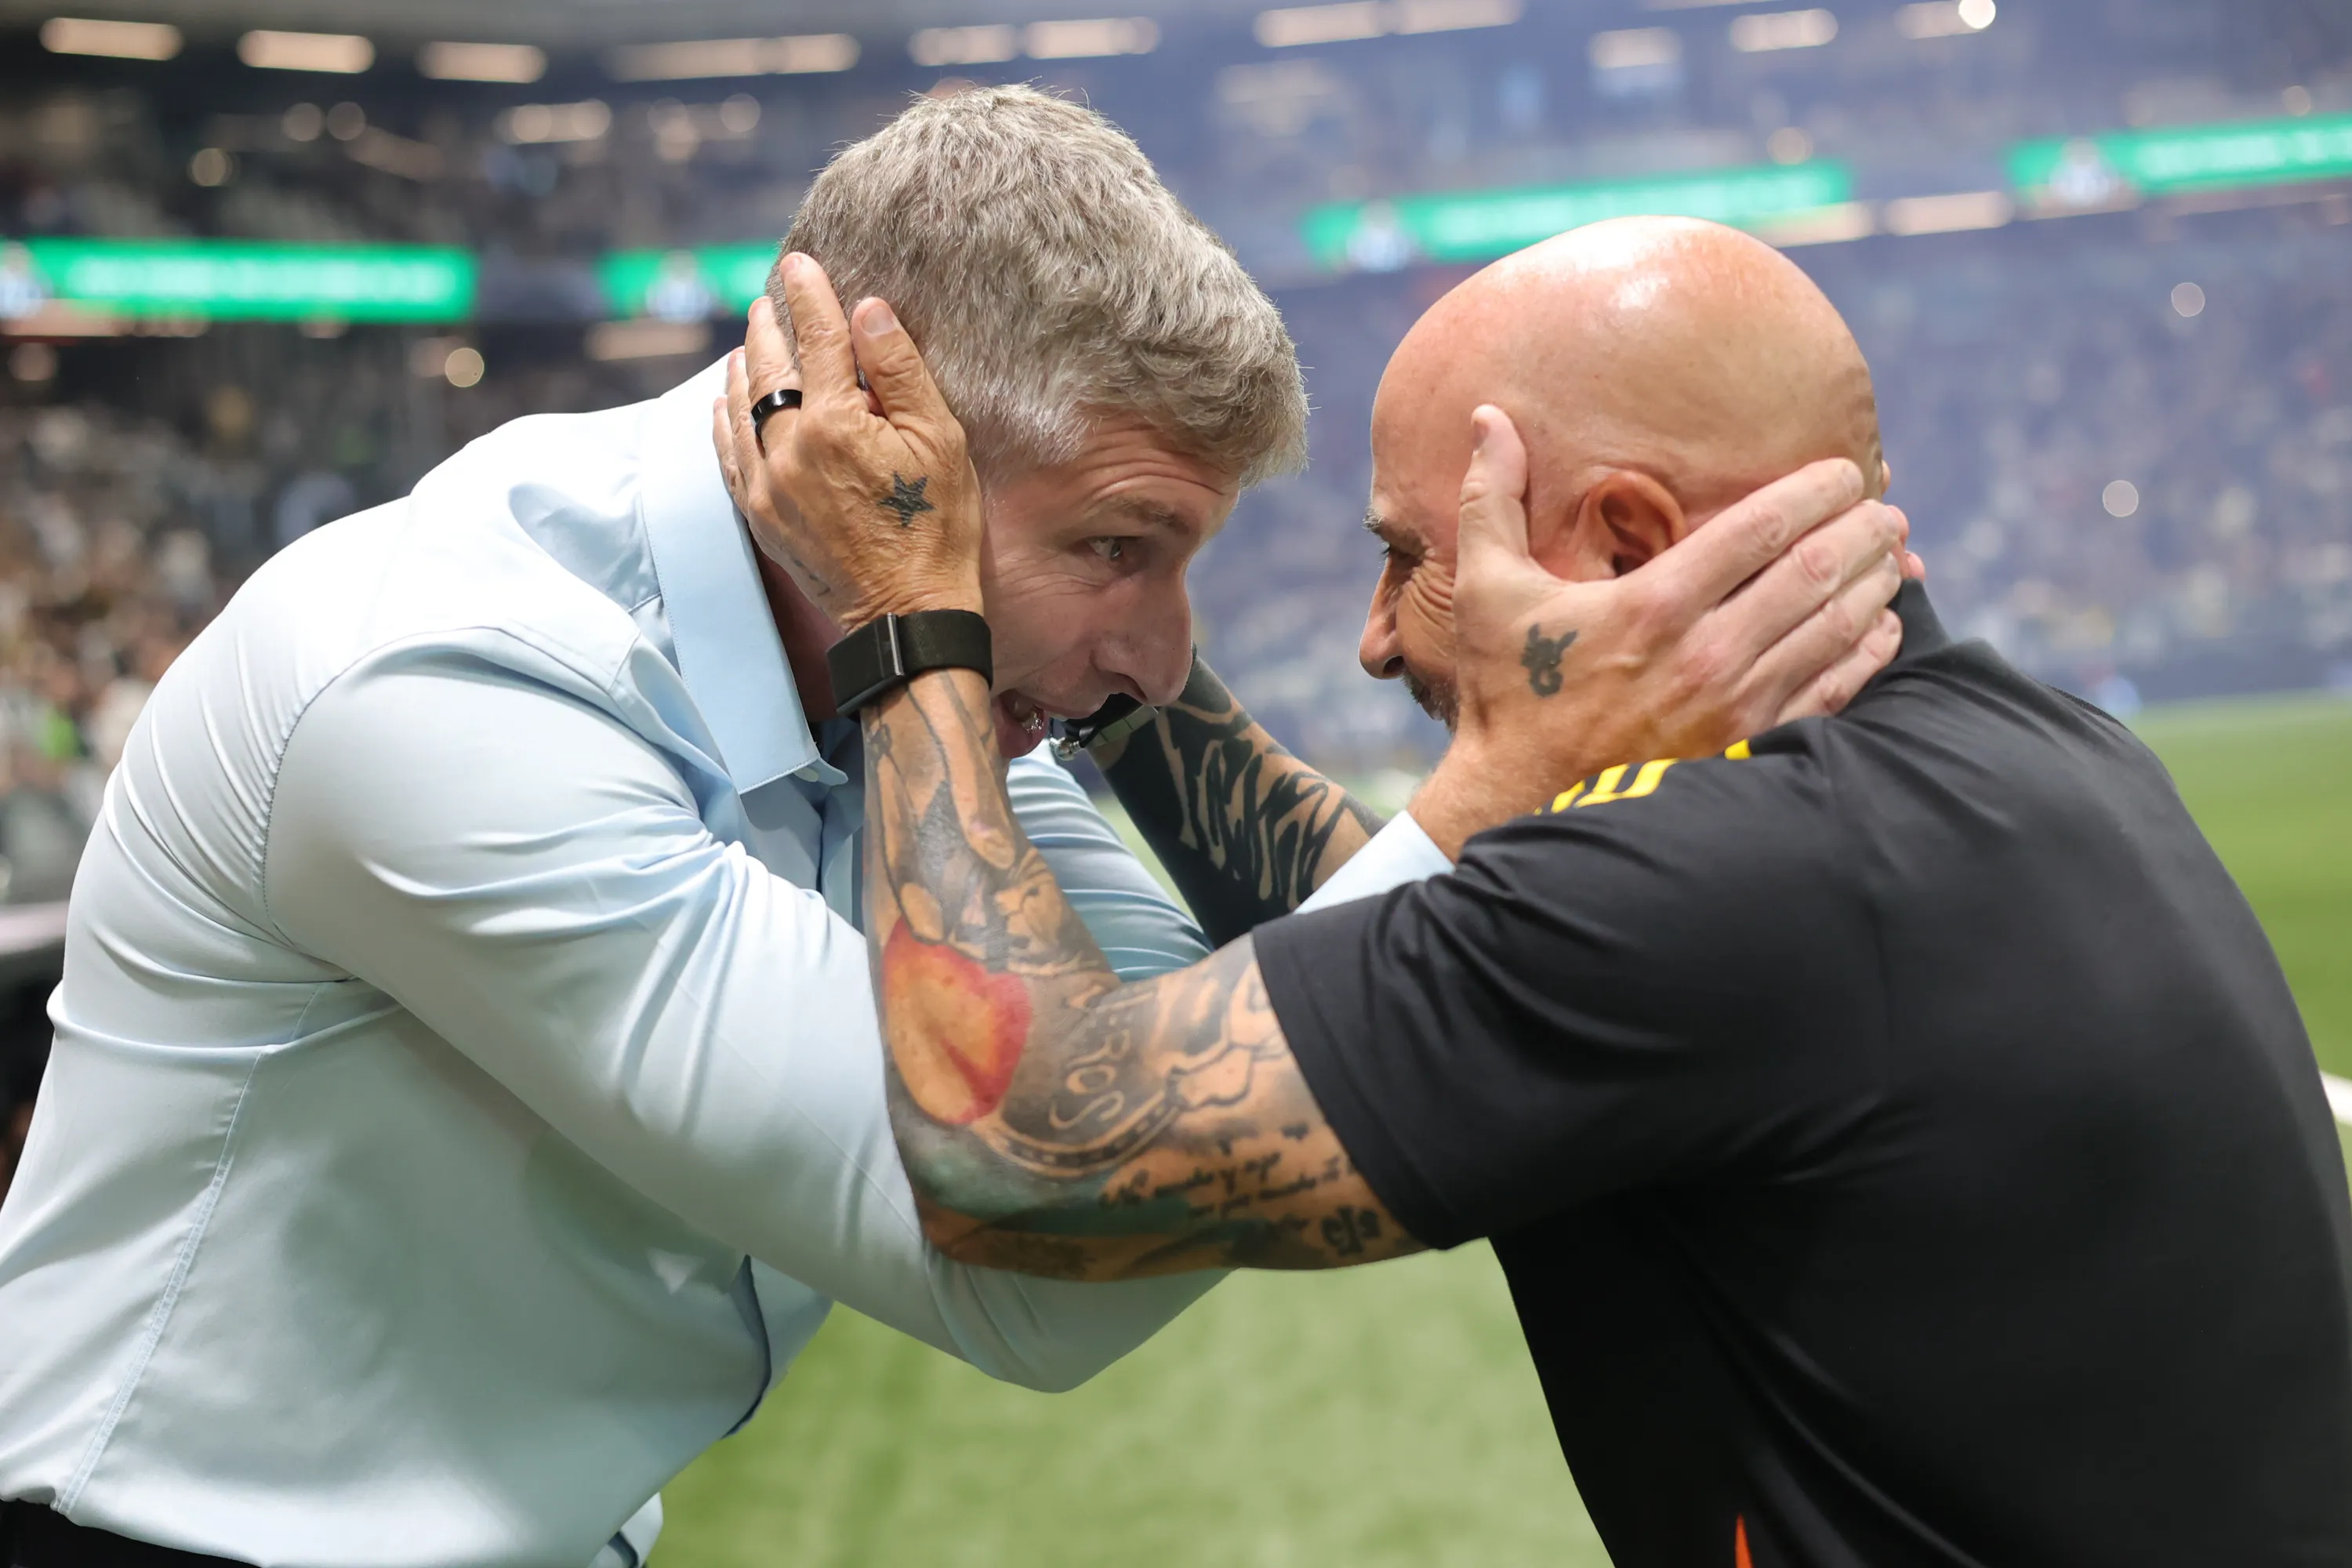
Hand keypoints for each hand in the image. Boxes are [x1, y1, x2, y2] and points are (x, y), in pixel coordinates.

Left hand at [712, 253, 983, 630]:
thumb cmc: (937, 527)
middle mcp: (788, 447)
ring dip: (744, 364)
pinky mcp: (757, 514)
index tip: (800, 264)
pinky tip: (727, 399)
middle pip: (769, 365)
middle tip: (771, 298)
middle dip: (770, 324)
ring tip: (751, 339)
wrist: (907, 613)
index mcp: (837, 423)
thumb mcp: (938, 442)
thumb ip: (899, 371)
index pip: (816, 337)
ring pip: (739, 404)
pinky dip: (724, 416)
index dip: (809, 294)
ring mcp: (765, 483)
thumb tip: (867, 310)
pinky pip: (726, 451)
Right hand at [1413, 406, 1906, 856]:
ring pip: (1834, 630)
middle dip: (1862, 532)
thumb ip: (1491, 497)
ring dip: (1875, 587)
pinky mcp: (1746, 746)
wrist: (1516, 801)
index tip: (1845, 470)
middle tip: (1886, 510)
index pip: (1761, 528)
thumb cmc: (1507, 691)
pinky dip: (1868, 655)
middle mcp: (1704, 652)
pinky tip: (1884, 629)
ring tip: (1894, 557)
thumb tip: (1487, 416)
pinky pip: (1832, 693)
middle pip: (1813, 572)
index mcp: (1652, 603)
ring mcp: (1733, 705)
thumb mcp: (1485, 590)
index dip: (1815, 490)